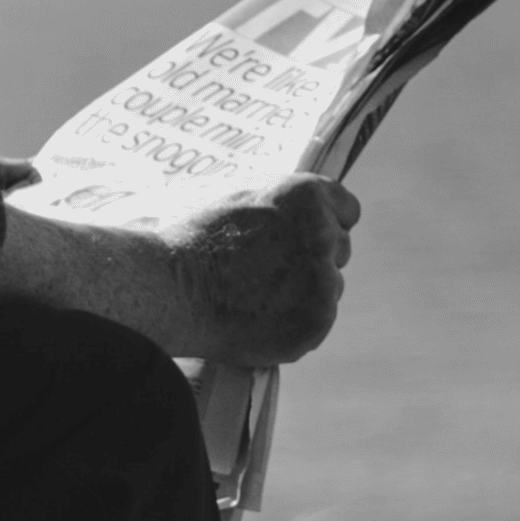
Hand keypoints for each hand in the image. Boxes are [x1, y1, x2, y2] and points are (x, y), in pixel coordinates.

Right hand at [165, 178, 359, 366]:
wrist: (172, 289)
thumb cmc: (195, 242)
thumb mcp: (239, 197)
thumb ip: (283, 202)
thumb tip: (304, 209)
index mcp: (307, 196)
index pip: (347, 210)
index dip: (325, 223)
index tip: (304, 237)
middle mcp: (323, 234)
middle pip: (340, 249)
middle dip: (314, 259)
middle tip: (270, 271)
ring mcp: (324, 279)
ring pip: (331, 287)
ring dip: (306, 293)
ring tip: (259, 297)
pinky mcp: (317, 319)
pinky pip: (317, 321)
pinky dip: (295, 324)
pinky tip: (261, 318)